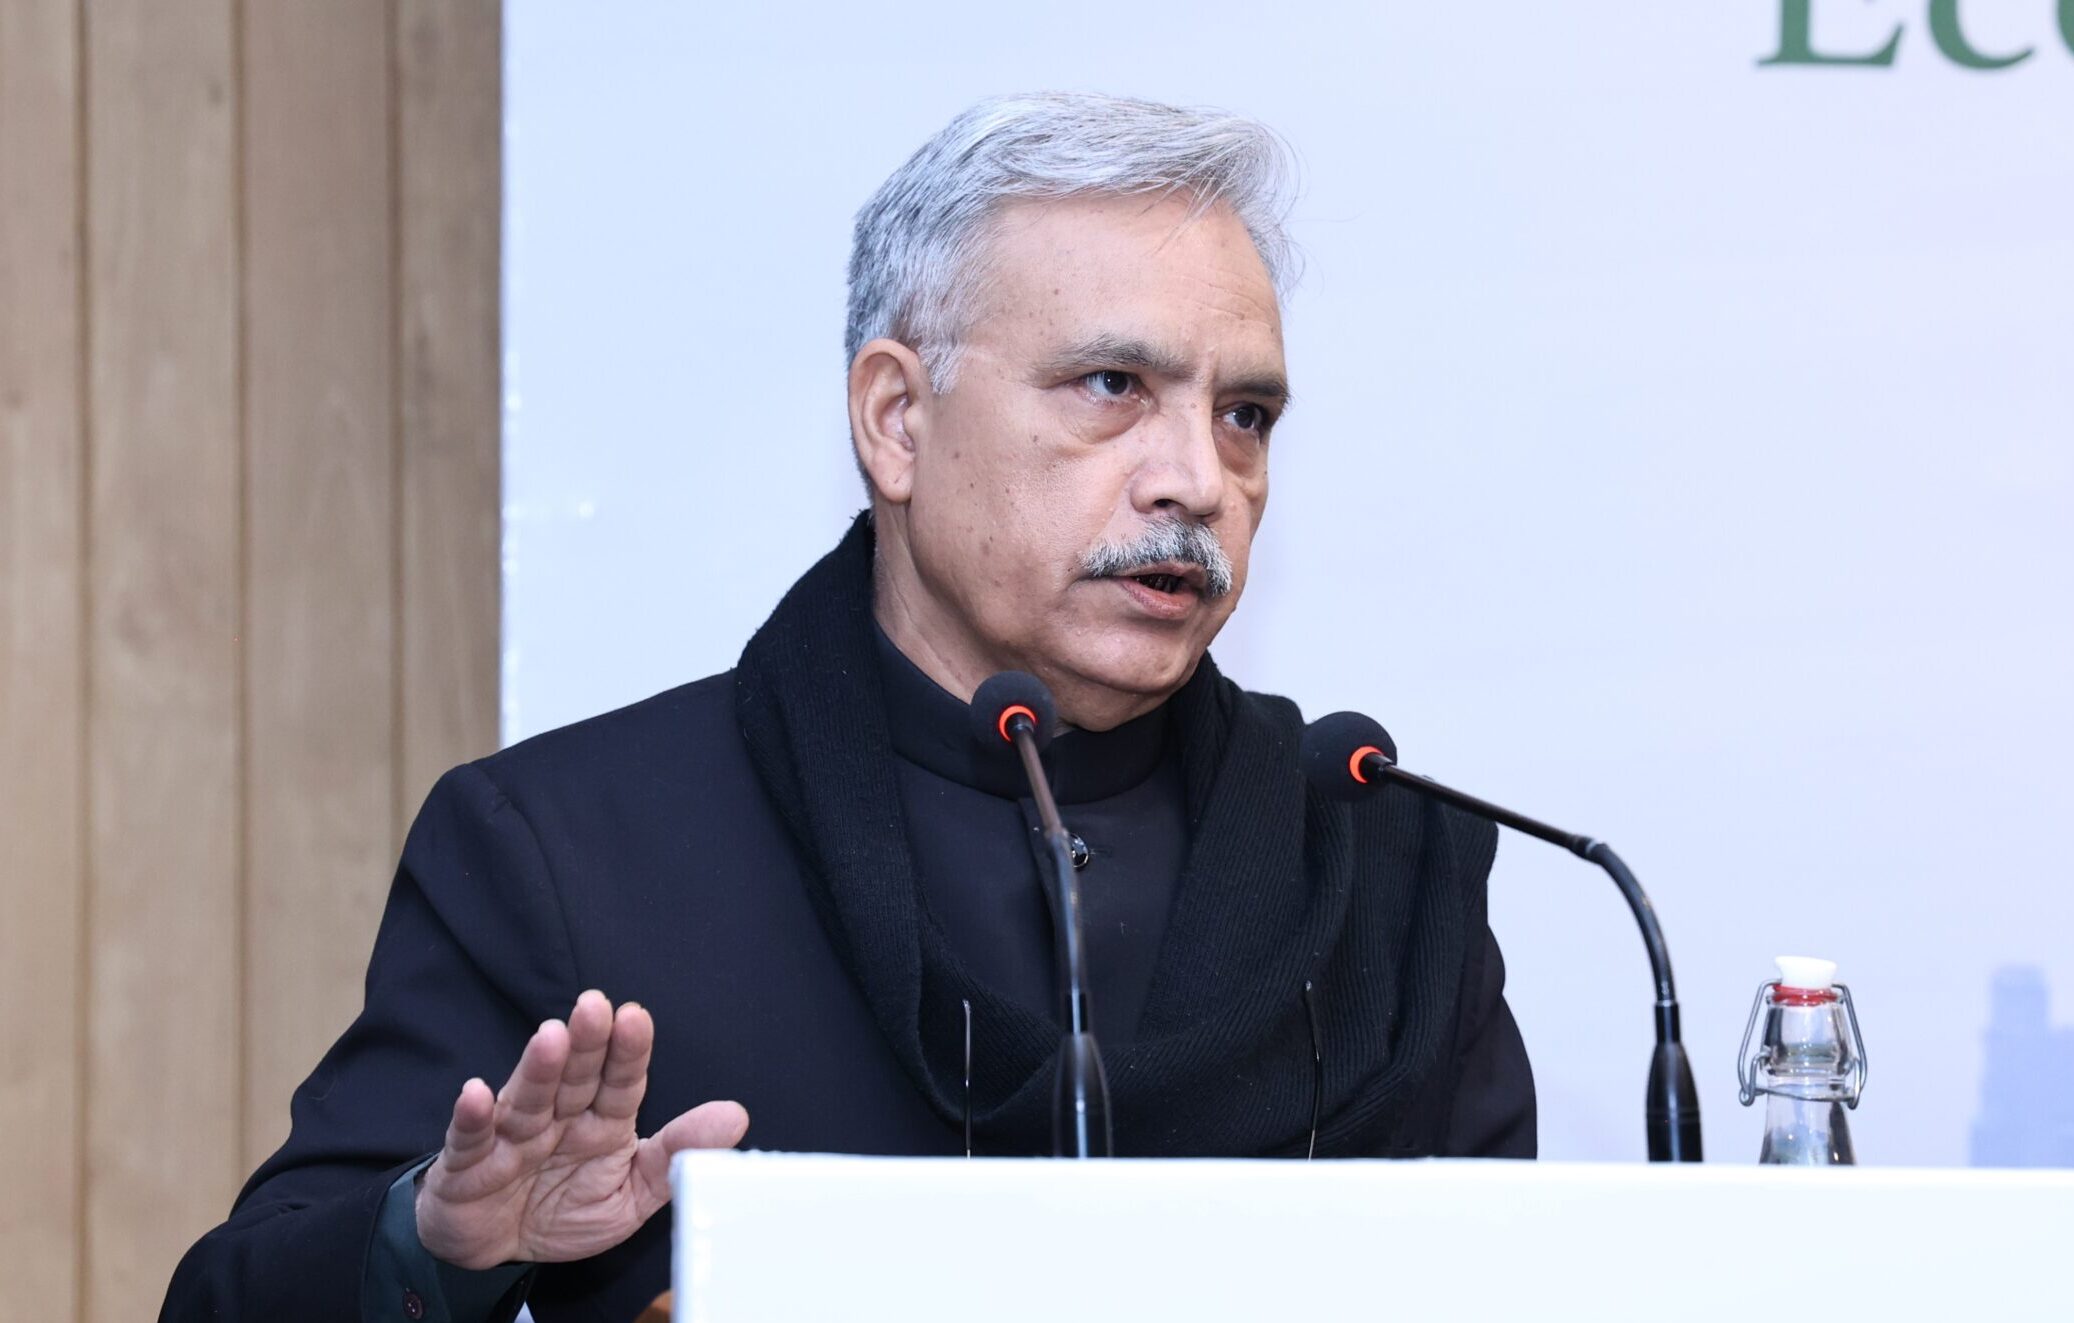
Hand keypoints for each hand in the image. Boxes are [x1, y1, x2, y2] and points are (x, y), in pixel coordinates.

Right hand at [415, 990, 748, 1268]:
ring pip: (527, 1098)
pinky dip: (472, 1117)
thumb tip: (735, 1117)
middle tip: (596, 1007)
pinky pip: (470, 1138)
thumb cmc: (566, 1209)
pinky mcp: (468, 1163)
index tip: (637, 1018)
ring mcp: (512, 1136)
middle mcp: (559, 1117)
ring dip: (537, 1069)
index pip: (620, 1081)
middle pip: (575, 1076)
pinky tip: (477, 1094)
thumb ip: (678, 1155)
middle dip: (586, 1043)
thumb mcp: (632, 1193)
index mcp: (602, 1121)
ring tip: (550, 1038)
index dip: (628, 1051)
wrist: (501, 1249)